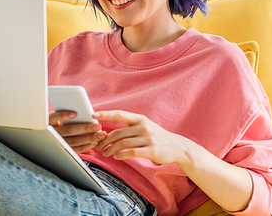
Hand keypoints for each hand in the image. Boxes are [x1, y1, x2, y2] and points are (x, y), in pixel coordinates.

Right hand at [49, 111, 106, 153]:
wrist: (49, 137)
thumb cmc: (59, 121)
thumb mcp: (58, 116)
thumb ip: (66, 113)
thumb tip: (82, 109)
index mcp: (49, 121)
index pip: (54, 117)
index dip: (64, 115)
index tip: (75, 113)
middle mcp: (52, 133)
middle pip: (68, 130)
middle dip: (84, 128)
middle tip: (97, 126)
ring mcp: (57, 143)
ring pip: (73, 141)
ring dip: (89, 138)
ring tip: (101, 134)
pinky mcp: (63, 150)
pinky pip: (75, 149)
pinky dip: (85, 146)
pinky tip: (94, 142)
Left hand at [94, 110, 252, 211]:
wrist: (179, 147)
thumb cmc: (157, 138)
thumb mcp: (145, 127)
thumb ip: (129, 127)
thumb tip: (108, 131)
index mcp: (140, 119)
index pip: (119, 114)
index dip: (105, 114)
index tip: (93, 114)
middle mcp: (143, 126)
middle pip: (118, 132)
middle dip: (105, 139)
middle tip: (97, 146)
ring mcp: (148, 138)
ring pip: (123, 142)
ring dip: (111, 149)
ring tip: (104, 153)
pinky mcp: (152, 150)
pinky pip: (132, 152)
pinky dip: (121, 154)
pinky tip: (116, 157)